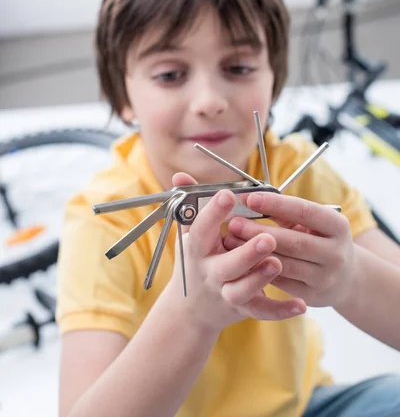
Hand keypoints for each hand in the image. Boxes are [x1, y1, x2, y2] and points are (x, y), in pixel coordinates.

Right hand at [166, 173, 306, 333]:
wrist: (191, 310)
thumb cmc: (196, 260)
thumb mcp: (189, 234)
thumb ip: (191, 204)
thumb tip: (180, 175)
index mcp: (197, 250)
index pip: (202, 230)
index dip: (213, 213)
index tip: (228, 195)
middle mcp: (210, 273)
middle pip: (226, 266)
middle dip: (246, 254)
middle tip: (268, 238)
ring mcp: (225, 293)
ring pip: (242, 290)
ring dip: (260, 279)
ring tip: (277, 263)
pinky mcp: (242, 309)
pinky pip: (261, 312)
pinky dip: (280, 311)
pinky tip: (299, 304)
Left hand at [223, 191, 354, 308]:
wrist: (346, 278)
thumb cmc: (320, 240)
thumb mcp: (312, 223)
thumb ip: (286, 213)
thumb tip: (251, 201)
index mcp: (338, 226)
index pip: (304, 211)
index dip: (275, 204)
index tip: (250, 198)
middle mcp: (336, 253)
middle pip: (292, 241)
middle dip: (259, 232)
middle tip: (233, 223)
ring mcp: (325, 277)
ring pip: (284, 264)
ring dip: (254, 253)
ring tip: (231, 241)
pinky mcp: (312, 295)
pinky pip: (280, 281)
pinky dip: (258, 270)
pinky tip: (240, 261)